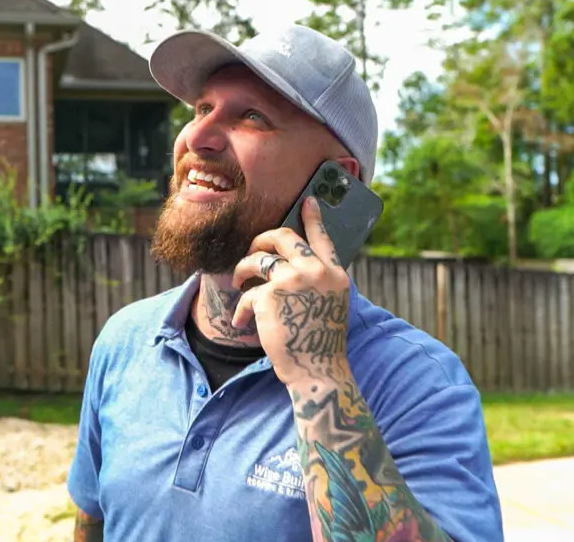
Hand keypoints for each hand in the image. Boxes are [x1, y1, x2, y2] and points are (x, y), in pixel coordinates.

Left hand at [230, 196, 352, 386]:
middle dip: (261, 239)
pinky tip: (241, 322)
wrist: (316, 371)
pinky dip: (241, 309)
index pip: (322, 238)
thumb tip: (288, 263)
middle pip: (283, 237)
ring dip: (243, 270)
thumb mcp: (329, 305)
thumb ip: (316, 281)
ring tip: (238, 282)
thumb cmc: (319, 343)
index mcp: (335, 275)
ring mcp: (292, 280)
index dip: (313, 217)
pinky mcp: (269, 295)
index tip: (307, 201)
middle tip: (252, 249)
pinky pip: (247, 293)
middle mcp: (315, 272)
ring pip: (257, 260)